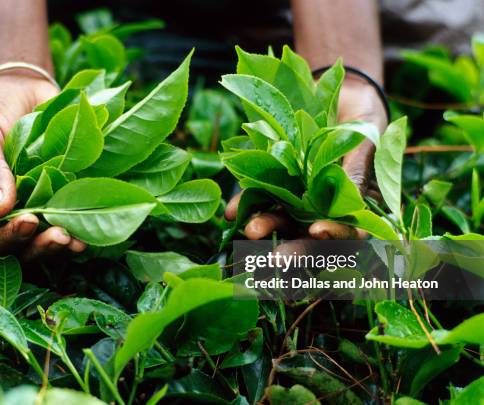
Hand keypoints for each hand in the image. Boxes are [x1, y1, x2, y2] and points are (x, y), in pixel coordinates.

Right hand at [0, 71, 85, 260]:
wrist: (23, 87)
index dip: (9, 239)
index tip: (27, 221)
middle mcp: (19, 212)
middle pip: (27, 249)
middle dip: (42, 248)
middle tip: (58, 236)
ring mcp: (47, 205)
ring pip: (53, 241)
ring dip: (65, 246)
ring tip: (76, 240)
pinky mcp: (71, 194)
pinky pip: (79, 220)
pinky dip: (86, 229)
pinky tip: (91, 231)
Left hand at [225, 77, 386, 239]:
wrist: (341, 91)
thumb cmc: (364, 119)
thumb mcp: (365, 142)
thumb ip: (357, 171)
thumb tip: (353, 204)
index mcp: (354, 205)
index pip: (348, 232)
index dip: (334, 236)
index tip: (318, 232)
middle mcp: (324, 207)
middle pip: (310, 236)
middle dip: (293, 247)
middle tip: (275, 258)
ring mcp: (298, 197)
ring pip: (282, 219)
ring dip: (266, 226)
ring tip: (249, 230)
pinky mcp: (277, 181)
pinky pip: (260, 196)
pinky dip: (246, 205)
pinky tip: (232, 213)